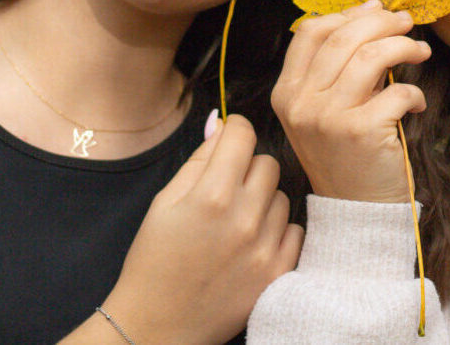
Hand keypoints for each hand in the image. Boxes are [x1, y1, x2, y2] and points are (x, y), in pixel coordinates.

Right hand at [90, 114, 302, 344]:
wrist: (158, 326)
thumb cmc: (154, 261)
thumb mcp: (163, 203)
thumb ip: (198, 160)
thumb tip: (221, 124)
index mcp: (210, 196)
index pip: (243, 136)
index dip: (235, 130)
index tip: (231, 139)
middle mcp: (243, 219)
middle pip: (267, 162)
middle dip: (248, 168)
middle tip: (227, 189)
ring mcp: (264, 248)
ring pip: (282, 196)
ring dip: (263, 200)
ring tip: (236, 222)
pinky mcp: (277, 273)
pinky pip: (295, 230)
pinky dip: (277, 231)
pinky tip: (252, 243)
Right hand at [271, 0, 431, 203]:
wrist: (354, 213)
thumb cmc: (346, 155)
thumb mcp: (324, 111)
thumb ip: (336, 68)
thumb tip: (370, 12)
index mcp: (287, 92)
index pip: (310, 32)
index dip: (347, 14)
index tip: (375, 10)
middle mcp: (301, 103)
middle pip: (344, 37)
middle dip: (382, 23)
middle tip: (406, 23)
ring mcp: (329, 117)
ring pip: (372, 57)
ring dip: (404, 47)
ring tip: (420, 52)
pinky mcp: (361, 132)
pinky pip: (398, 93)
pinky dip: (415, 94)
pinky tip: (417, 104)